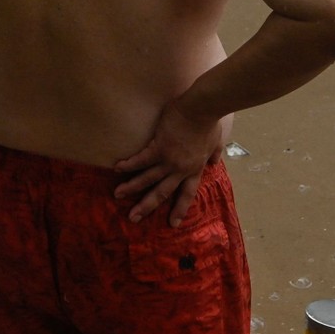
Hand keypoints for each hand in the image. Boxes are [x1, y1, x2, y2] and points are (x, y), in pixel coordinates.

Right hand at [113, 101, 223, 226]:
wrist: (201, 110)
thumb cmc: (209, 123)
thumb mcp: (217, 142)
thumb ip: (215, 154)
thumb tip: (216, 161)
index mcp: (195, 169)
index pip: (187, 194)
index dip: (180, 209)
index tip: (173, 224)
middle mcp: (180, 169)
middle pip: (162, 192)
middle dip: (147, 206)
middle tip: (134, 218)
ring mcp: (168, 160)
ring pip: (148, 178)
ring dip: (132, 187)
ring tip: (118, 195)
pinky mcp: (158, 147)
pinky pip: (141, 159)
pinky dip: (129, 164)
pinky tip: (118, 168)